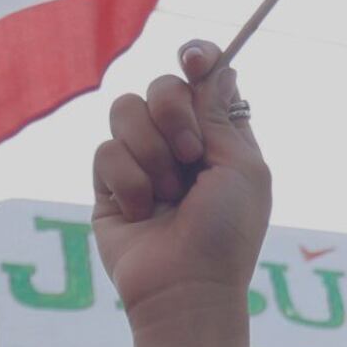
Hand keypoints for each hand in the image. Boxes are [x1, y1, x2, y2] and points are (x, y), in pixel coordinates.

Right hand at [91, 41, 272, 330]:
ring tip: (168, 195)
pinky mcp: (108, 183)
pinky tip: (144, 213)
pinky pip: (105, 150)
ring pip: (125, 110)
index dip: (198, 58)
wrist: (186, 287)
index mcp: (220, 138)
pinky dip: (129, 181)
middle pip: (161, 84)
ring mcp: (142, 161)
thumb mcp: (241, 168)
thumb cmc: (226, 234)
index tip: (194, 59)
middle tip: (190, 155)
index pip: (204, 78)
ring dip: (151, 153)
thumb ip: (220, 114)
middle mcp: (180, 144)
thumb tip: (214, 66)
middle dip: (173, 113)